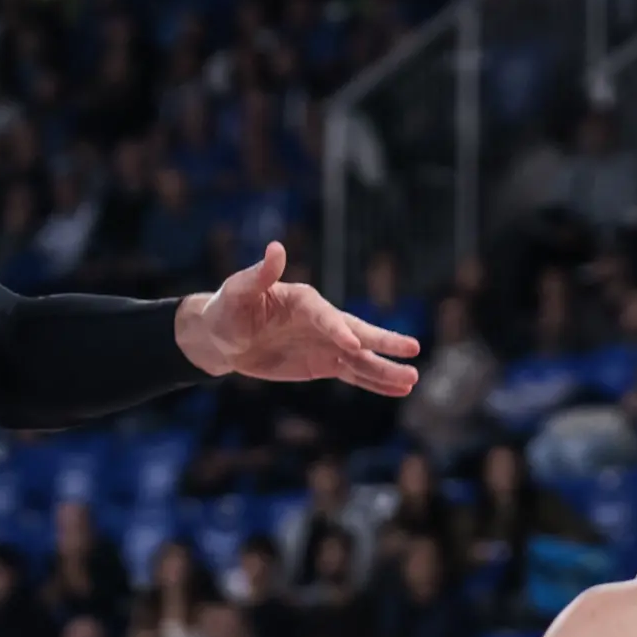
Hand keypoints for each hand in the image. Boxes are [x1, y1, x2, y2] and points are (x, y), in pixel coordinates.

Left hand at [176, 242, 421, 395]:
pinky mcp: (324, 364)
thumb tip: (276, 248)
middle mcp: (321, 320)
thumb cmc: (228, 309)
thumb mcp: (239, 291)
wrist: (223, 337)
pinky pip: (354, 374)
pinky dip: (375, 382)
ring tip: (413, 378)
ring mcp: (326, 344)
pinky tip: (399, 389)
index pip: (325, 315)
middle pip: (356, 332)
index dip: (338, 330)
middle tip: (412, 348)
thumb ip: (260, 275)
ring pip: (361, 358)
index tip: (353, 345)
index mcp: (303, 300)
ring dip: (386, 368)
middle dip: (382, 342)